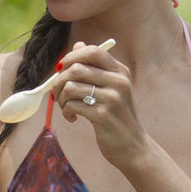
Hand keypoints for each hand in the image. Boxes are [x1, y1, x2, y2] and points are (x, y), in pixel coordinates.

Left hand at [55, 41, 144, 172]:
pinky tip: (72, 118)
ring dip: (60, 99)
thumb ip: (95, 68)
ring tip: (66, 107)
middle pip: (76, 68)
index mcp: (120, 71)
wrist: (132, 146)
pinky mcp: (103, 115)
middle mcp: (118, 81)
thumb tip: (77, 45)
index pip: (93, 51)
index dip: (72, 57)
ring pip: (70, 86)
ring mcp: (112, 98)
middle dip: (59, 80)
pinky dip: (66, 111)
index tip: (62, 69)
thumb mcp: (111, 89)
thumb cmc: (117, 117)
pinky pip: (72, 105)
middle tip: (58, 93)